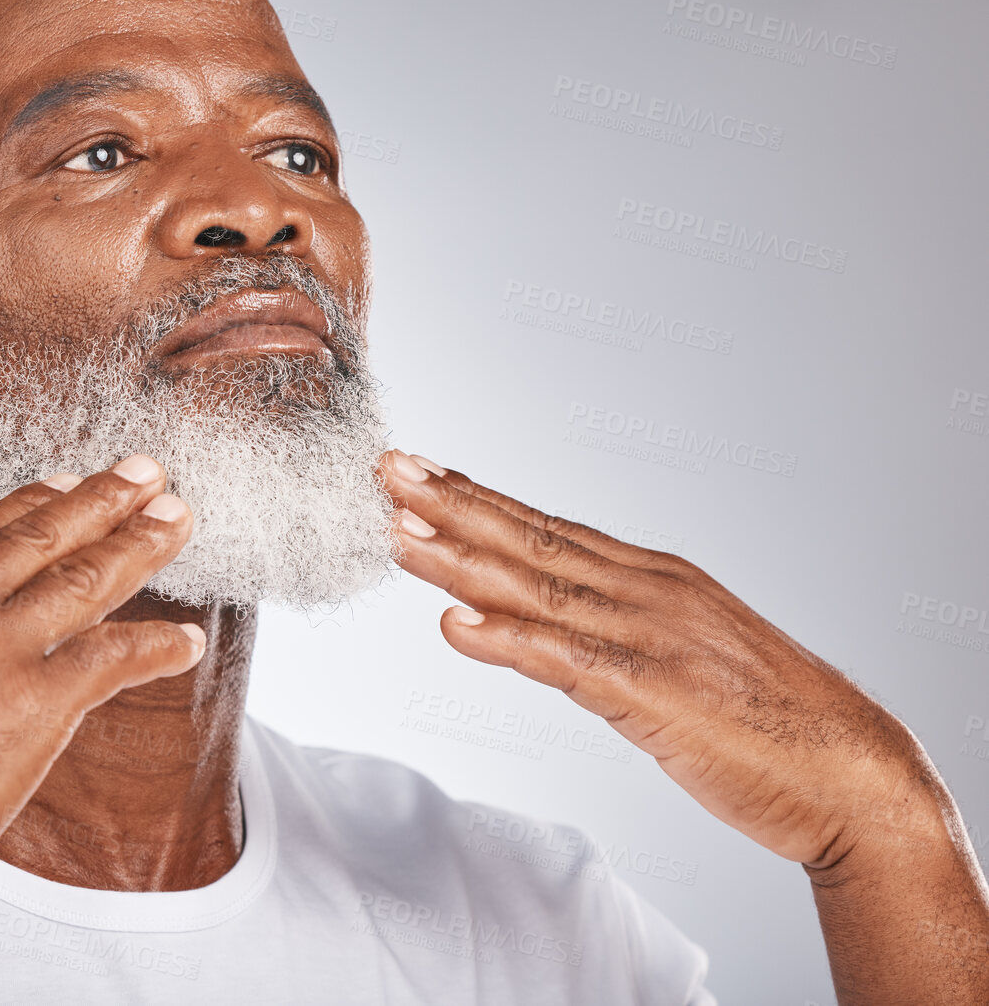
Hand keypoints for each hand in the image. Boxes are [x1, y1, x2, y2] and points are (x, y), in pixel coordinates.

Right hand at [0, 456, 202, 1003]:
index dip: (29, 505)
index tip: (66, 485)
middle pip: (41, 536)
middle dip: (102, 500)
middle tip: (146, 472)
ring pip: (84, 579)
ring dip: (139, 545)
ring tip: (178, 518)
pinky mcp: (35, 703)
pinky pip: (113, 660)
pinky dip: (158, 648)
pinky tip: (190, 643)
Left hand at [377, 450, 934, 869]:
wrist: (852, 772)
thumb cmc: (764, 721)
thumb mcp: (674, 656)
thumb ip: (595, 634)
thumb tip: (510, 622)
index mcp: (654, 578)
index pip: (547, 528)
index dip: (477, 500)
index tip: (420, 472)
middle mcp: (648, 592)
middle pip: (532, 539)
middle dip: (453, 504)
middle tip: (388, 468)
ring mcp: (652, 638)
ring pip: (537, 589)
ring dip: (459, 559)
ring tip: (398, 531)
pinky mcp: (656, 694)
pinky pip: (568, 662)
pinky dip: (509, 641)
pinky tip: (456, 626)